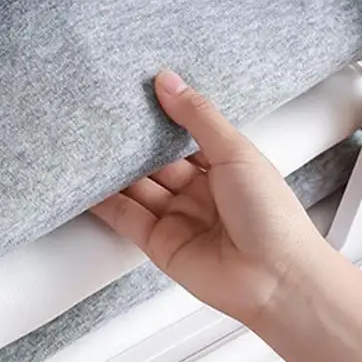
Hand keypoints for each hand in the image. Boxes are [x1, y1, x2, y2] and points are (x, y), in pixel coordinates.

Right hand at [90, 70, 332, 328]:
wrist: (276, 280)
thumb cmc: (273, 218)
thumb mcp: (235, 151)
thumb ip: (198, 116)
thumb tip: (169, 81)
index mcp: (224, 166)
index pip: (182, 135)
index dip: (160, 116)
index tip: (134, 93)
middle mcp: (198, 192)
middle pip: (155, 161)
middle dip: (131, 142)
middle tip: (102, 115)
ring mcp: (178, 218)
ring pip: (136, 187)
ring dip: (113, 169)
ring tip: (85, 142)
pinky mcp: (159, 244)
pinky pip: (126, 217)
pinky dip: (104, 202)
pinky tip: (86, 184)